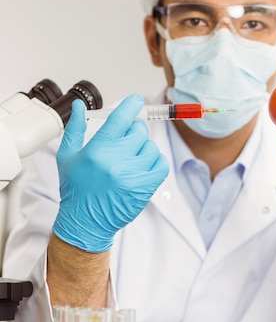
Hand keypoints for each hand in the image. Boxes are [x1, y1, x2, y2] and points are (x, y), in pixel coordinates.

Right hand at [53, 94, 168, 251]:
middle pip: (139, 132)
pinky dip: (156, 161)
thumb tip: (78, 105)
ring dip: (144, 149)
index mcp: (96, 151)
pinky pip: (161, 165)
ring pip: (151, 148)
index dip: (131, 105)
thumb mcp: (67, 156)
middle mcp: (115, 162)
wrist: (85, 222)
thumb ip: (75, 128)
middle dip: (134, 131)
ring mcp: (132, 177)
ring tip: (131, 157)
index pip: (120, 119)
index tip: (136, 100)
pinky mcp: (144, 189)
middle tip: (126, 140)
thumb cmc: (75, 188)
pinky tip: (144, 165)